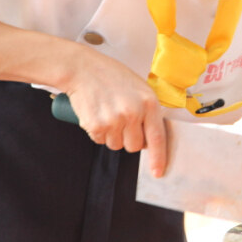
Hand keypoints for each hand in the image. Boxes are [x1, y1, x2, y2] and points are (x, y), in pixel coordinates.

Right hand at [63, 45, 166, 177]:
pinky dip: (98, 132)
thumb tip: (151, 137)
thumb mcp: (139, 87)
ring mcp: (114, 120)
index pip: (158, 137)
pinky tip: (97, 114)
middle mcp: (133, 113)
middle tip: (121, 121)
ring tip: (108, 113)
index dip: (158, 158)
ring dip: (112, 136)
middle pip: (135, 146)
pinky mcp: (96, 126)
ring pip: (116, 145)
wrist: (82, 68)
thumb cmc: (111, 75)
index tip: (158, 172)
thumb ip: (147, 109)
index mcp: (148, 102)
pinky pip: (100, 141)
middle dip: (129, 139)